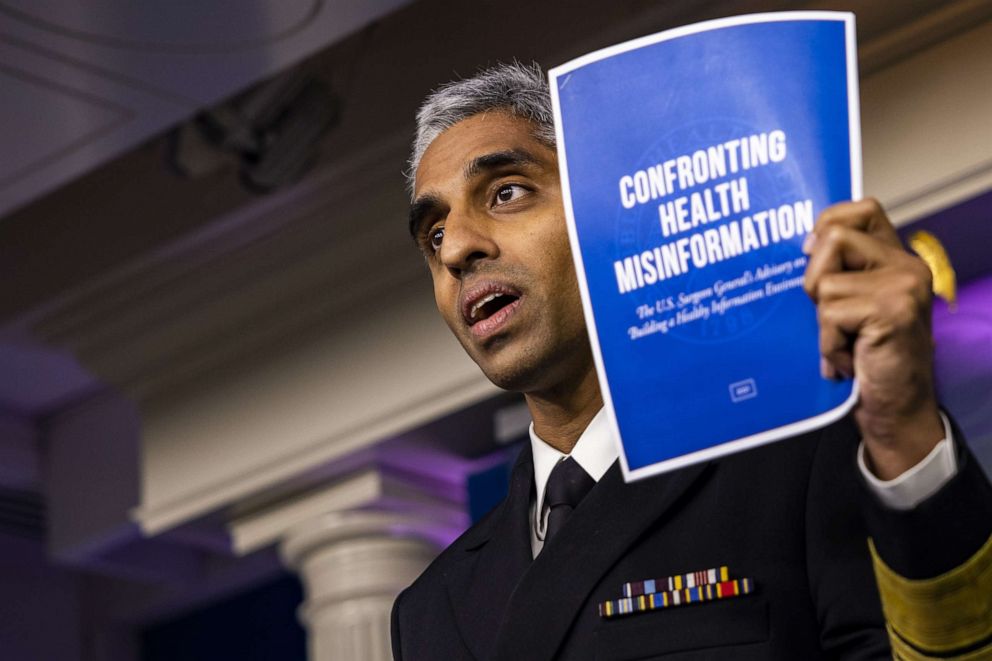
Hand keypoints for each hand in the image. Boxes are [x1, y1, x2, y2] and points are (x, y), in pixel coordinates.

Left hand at [803, 199, 943, 479]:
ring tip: (845, 342)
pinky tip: (850, 358)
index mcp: (895, 259)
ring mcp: (904, 286)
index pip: (861, 209)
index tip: (812, 254)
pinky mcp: (894, 310)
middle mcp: (906, 266)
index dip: (827, 225)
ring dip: (822, 322)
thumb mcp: (848, 306)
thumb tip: (803, 242)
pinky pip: (830, 314)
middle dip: (815, 281)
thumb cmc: (864, 358)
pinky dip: (828, 343)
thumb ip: (837, 272)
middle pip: (832, 237)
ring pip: (824, 283)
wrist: (893, 408)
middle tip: (832, 316)